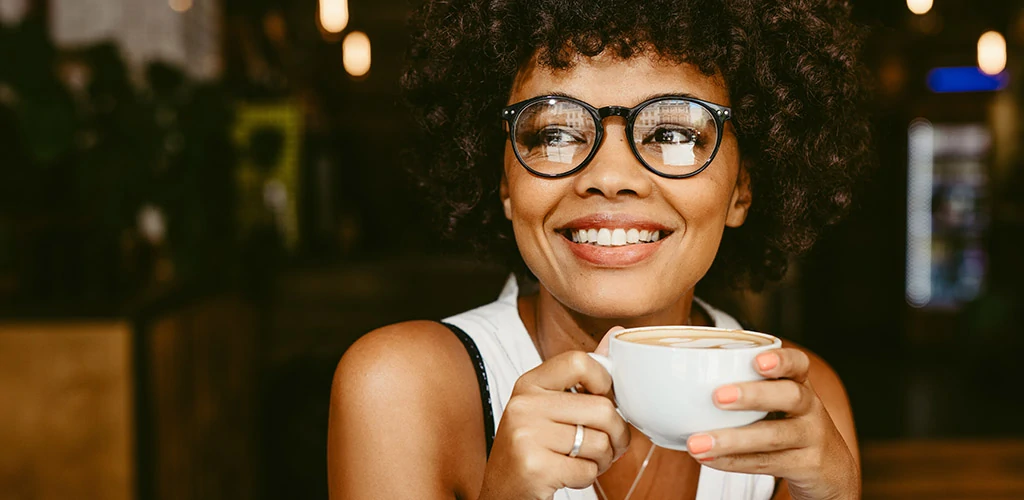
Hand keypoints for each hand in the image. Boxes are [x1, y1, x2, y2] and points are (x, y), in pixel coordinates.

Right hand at [478, 331, 630, 499]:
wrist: (503, 492)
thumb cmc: (535, 447)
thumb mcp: (551, 405)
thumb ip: (584, 372)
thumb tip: (618, 333)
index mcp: (529, 383)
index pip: (580, 361)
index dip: (604, 382)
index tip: (601, 399)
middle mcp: (524, 405)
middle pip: (602, 408)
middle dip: (617, 433)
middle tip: (608, 444)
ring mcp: (526, 436)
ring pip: (600, 442)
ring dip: (603, 459)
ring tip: (585, 460)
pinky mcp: (534, 467)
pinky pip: (587, 469)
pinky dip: (588, 477)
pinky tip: (569, 474)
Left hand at [685, 348, 858, 499]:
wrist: (831, 471)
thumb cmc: (788, 427)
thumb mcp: (777, 404)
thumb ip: (744, 389)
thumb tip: (676, 383)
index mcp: (799, 384)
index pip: (798, 363)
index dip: (780, 360)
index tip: (757, 360)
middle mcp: (810, 408)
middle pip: (790, 395)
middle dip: (753, 394)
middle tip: (717, 396)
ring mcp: (812, 437)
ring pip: (774, 436)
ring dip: (732, 439)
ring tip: (697, 443)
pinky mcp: (807, 466)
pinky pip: (768, 463)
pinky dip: (736, 462)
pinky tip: (710, 460)